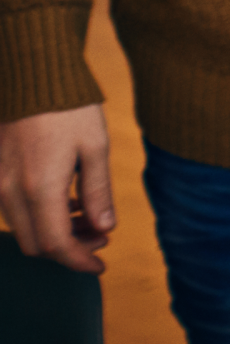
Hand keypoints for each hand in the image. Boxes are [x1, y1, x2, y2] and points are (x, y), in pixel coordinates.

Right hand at [0, 104, 114, 273]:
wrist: (31, 78)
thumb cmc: (69, 109)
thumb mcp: (95, 148)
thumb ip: (98, 192)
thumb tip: (105, 228)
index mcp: (39, 188)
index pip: (57, 245)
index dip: (79, 261)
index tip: (100, 265)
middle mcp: (10, 192)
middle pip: (36, 244)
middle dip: (70, 249)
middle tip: (101, 237)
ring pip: (23, 230)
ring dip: (54, 233)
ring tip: (89, 218)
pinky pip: (13, 211)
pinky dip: (39, 216)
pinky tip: (66, 202)